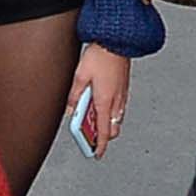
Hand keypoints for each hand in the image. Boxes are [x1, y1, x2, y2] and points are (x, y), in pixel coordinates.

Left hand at [66, 44, 131, 158]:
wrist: (117, 40)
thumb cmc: (101, 56)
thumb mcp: (80, 76)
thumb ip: (74, 96)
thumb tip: (71, 110)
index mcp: (105, 101)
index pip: (103, 132)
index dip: (99, 146)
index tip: (96, 154)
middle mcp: (117, 101)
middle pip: (112, 129)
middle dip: (103, 136)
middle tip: (90, 137)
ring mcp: (123, 95)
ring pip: (116, 119)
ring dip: (106, 124)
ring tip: (92, 121)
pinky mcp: (124, 88)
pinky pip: (119, 108)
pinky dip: (111, 113)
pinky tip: (101, 106)